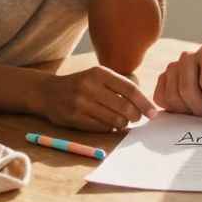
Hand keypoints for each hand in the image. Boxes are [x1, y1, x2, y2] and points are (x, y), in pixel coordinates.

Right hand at [38, 66, 159, 131]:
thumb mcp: (98, 76)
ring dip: (123, 123)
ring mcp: (81, 103)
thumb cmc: (81, 84)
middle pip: (124, 106)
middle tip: (136, 118)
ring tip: (122, 120)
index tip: (153, 112)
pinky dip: (110, 128)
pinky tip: (108, 123)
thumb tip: (144, 104)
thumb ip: (119, 86)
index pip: (129, 89)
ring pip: (115, 119)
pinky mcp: (75, 118)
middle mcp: (90, 86)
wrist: (48, 92)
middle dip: (135, 116)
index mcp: (99, 73)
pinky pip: (102, 128)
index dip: (144, 102)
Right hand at [154, 43, 201, 125]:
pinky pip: (160, 98)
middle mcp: (187, 56)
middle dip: (200, 109)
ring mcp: (172, 66)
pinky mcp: (163, 77)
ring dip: (188, 111)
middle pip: (187, 90)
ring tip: (201, 109)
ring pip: (172, 96)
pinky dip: (173, 109)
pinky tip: (187, 108)